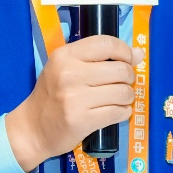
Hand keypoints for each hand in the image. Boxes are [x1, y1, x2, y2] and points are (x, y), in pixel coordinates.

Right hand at [5, 35, 143, 171]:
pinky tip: (116, 111)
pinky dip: (123, 112)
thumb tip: (139, 54)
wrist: (33, 128)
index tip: (129, 60)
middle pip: (120, 69)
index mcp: (64, 56)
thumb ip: (100, 58)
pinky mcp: (82, 120)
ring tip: (119, 99)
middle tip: (123, 83)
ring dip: (128, 96)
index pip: (106, 44)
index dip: (124, 51)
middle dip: (129, 77)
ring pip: (123, 92)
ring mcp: (75, 99)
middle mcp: (69, 74)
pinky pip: (118, 112)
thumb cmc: (52, 95)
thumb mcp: (67, 68)